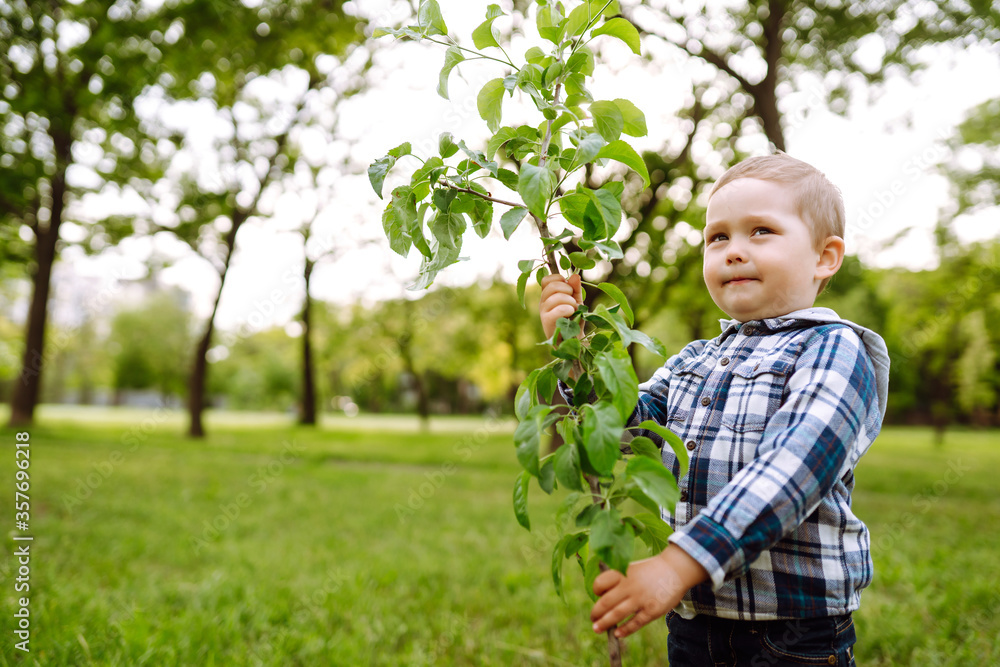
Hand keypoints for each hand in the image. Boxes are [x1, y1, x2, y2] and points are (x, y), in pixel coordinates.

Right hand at [539, 273, 581, 339]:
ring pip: (557, 297)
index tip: (568, 288)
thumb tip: (575, 275)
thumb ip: (575, 288)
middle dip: (567, 290)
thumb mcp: (576, 301)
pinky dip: (569, 309)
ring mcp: (543, 312)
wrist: (573, 340)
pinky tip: (571, 314)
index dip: (558, 279)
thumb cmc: (573, 320)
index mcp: (547, 296)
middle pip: (552, 286)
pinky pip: (559, 309)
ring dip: (570, 302)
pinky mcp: (547, 322)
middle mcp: (542, 303)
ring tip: (573, 309)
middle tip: (572, 300)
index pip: (546, 280)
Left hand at [590, 545, 708, 638]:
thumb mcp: (631, 569)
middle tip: (593, 619)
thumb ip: (618, 580)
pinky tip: (617, 634)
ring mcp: (641, 599)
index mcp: (623, 573)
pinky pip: (635, 623)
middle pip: (606, 602)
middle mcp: (630, 586)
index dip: (596, 590)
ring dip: (605, 623)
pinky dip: (625, 630)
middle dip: (596, 613)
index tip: (598, 595)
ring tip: (597, 629)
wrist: (675, 570)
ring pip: (617, 614)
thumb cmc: (649, 571)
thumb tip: (602, 597)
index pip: (601, 583)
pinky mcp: (652, 610)